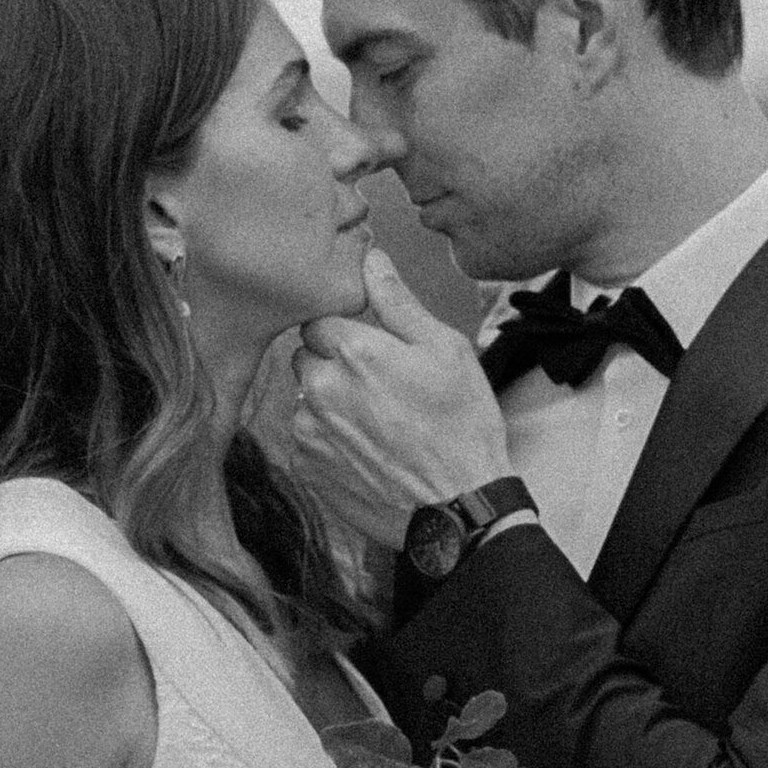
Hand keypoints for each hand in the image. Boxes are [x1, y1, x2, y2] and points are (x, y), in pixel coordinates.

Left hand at [288, 247, 511, 547]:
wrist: (458, 509)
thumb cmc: (462, 426)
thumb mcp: (446, 350)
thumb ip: (399, 301)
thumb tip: (371, 259)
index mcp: (353, 351)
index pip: (318, 318)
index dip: (344, 329)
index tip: (370, 347)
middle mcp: (320, 388)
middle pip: (306, 357)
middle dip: (333, 364)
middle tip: (379, 387)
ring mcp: (308, 431)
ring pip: (305, 398)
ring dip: (329, 403)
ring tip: (377, 424)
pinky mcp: (306, 467)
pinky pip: (306, 438)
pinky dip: (328, 440)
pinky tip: (367, 451)